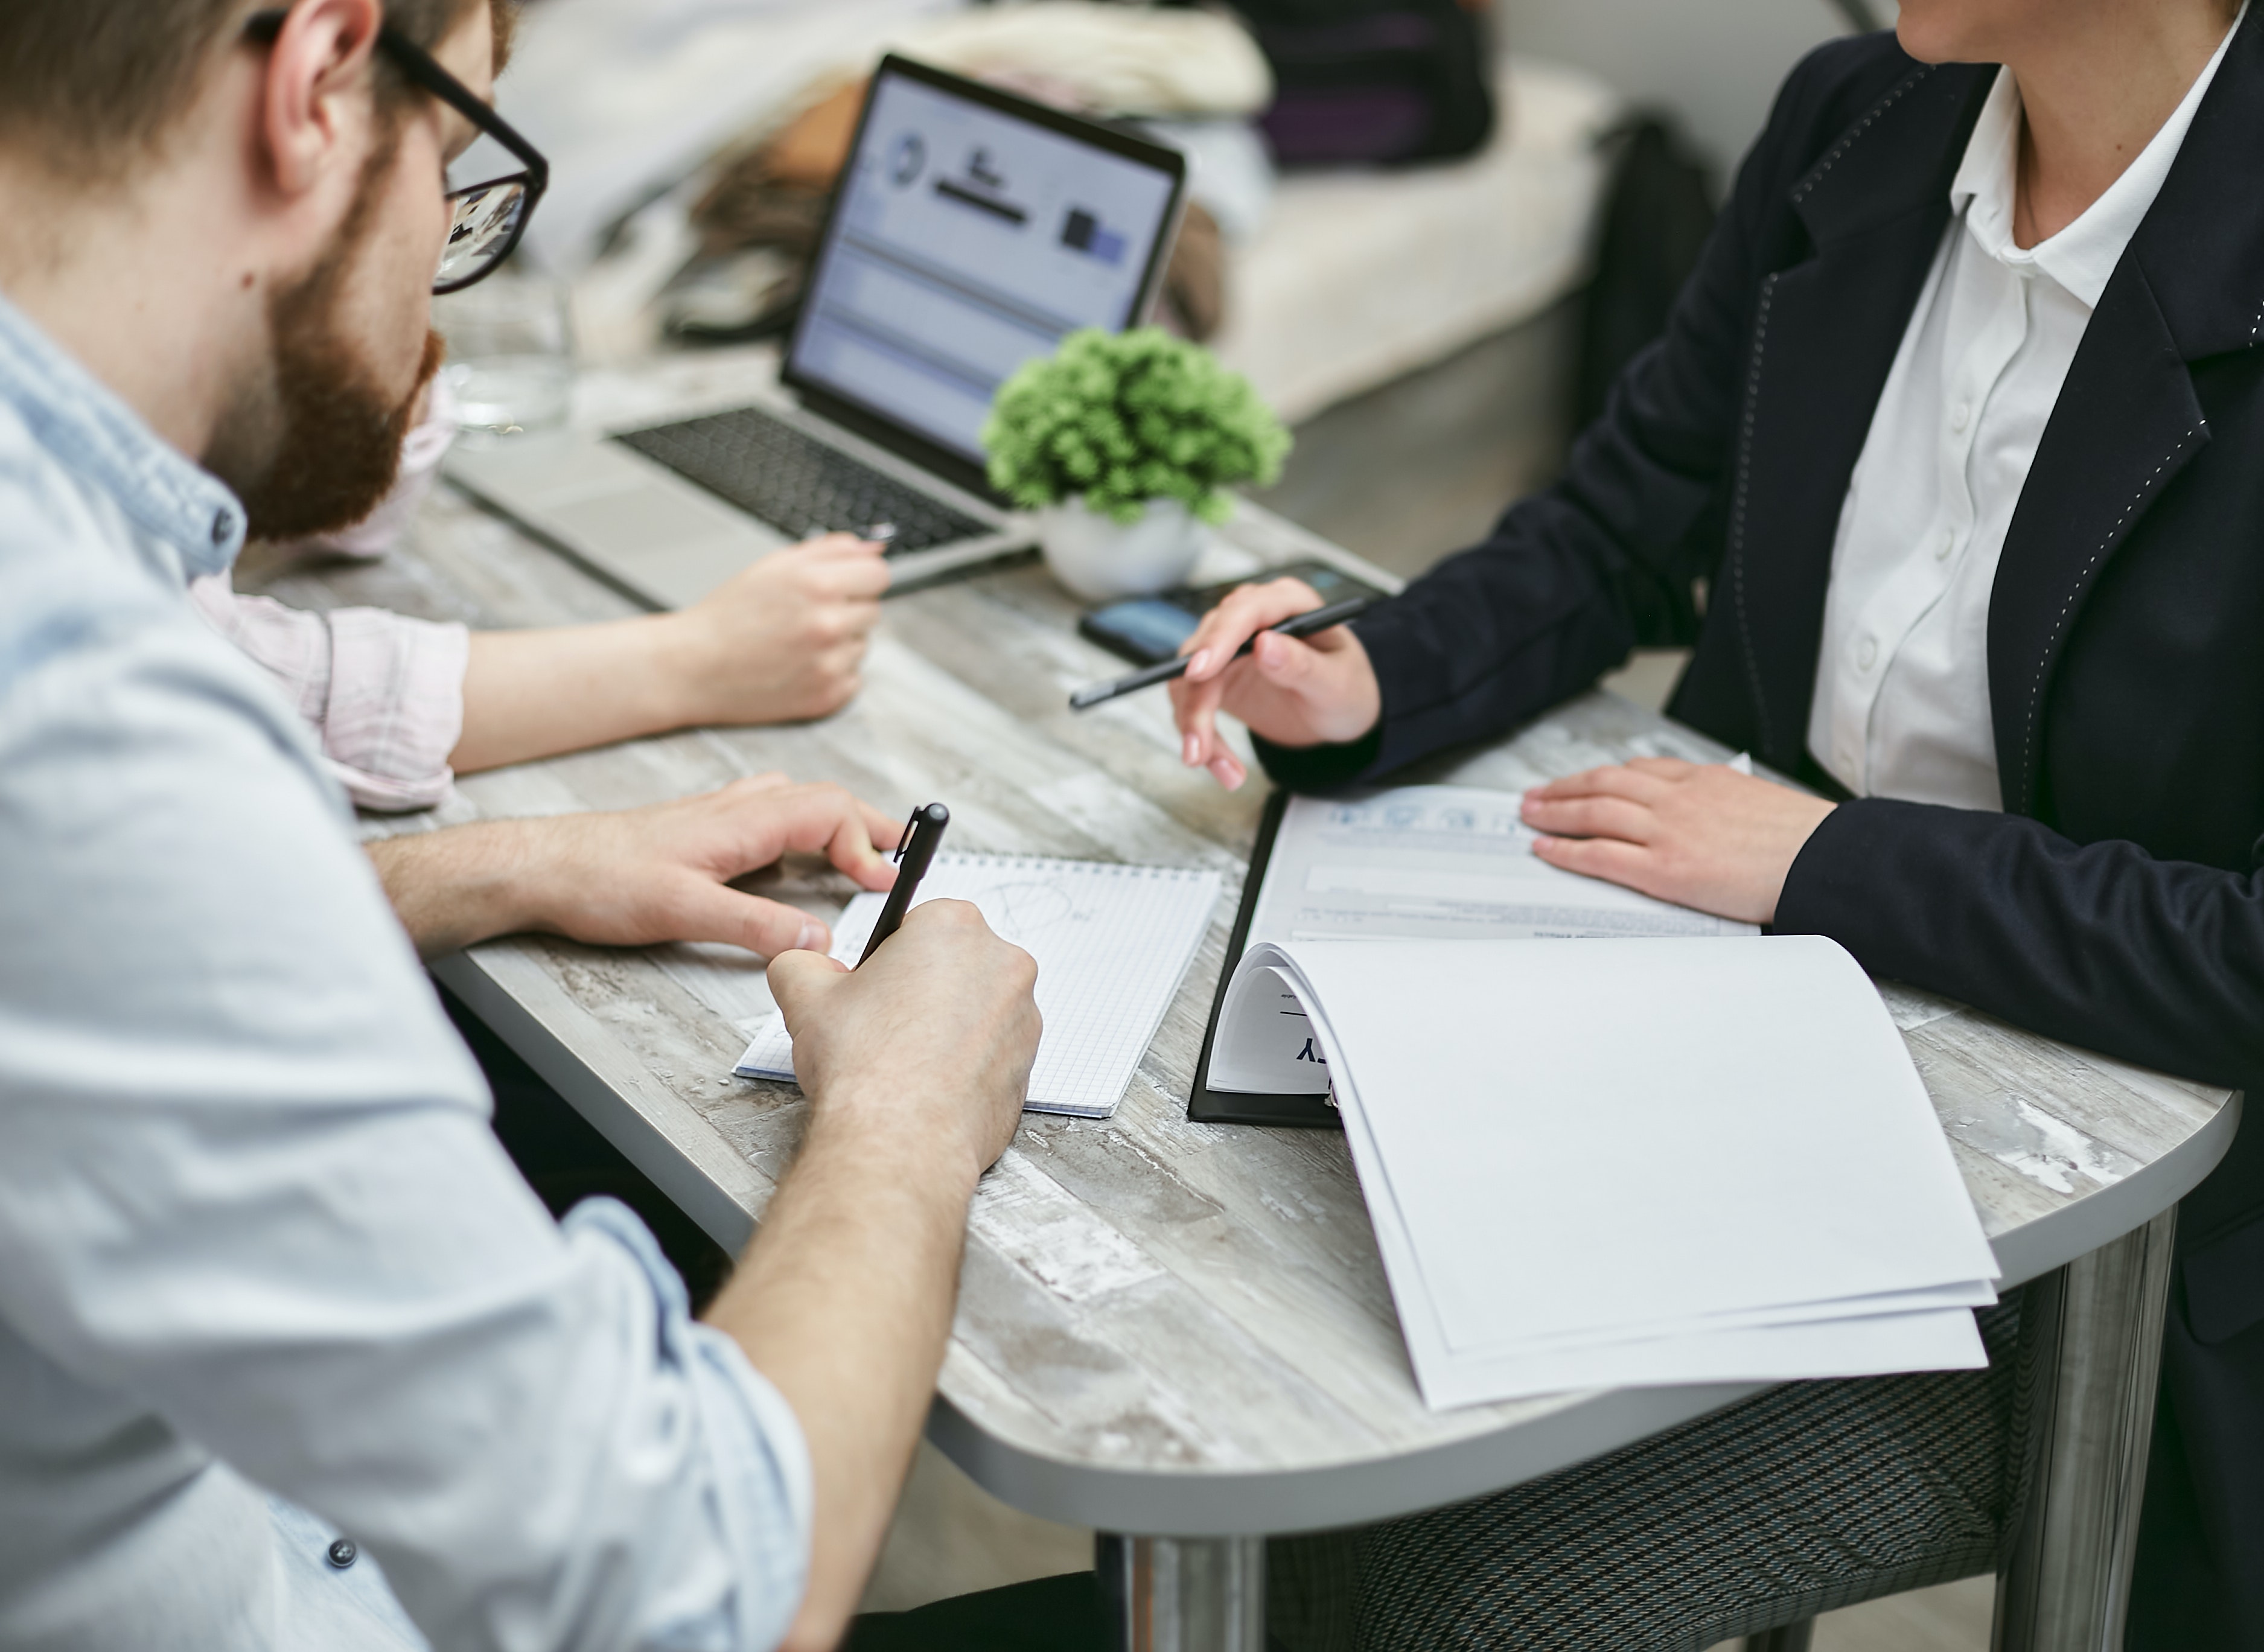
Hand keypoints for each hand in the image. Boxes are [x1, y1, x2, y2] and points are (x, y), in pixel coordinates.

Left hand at [373, 773, 904, 957]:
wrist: (541, 867)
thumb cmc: (600, 879)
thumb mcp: (684, 911)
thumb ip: (755, 926)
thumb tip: (819, 937)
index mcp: (742, 820)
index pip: (829, 811)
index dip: (867, 842)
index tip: (884, 881)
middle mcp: (736, 809)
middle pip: (823, 799)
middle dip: (869, 825)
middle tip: (904, 854)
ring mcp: (718, 817)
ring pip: (795, 802)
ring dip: (836, 821)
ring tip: (861, 851)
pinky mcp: (700, 832)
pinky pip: (768, 815)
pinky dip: (801, 827)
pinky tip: (791, 855)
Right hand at [672, 534, 890, 724]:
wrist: (692, 667)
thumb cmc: (730, 615)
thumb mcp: (774, 566)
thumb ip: (830, 551)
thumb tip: (876, 547)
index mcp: (817, 584)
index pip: (879, 574)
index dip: (860, 578)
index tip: (843, 586)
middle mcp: (828, 623)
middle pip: (873, 610)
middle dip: (846, 610)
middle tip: (804, 617)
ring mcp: (829, 664)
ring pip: (863, 645)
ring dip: (840, 644)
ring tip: (796, 644)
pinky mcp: (827, 696)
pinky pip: (854, 678)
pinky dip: (833, 674)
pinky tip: (798, 667)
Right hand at [767, 901, 1039, 1184]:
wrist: (899, 1141)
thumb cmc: (865, 1066)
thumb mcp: (805, 995)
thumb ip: (801, 963)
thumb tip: (806, 966)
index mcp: (954, 925)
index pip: (920, 925)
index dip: (890, 959)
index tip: (875, 985)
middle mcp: (1003, 963)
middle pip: (955, 964)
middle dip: (923, 988)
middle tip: (885, 1024)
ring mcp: (1025, 1016)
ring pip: (977, 1009)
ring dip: (947, 1026)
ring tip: (905, 1060)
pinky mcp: (1030, 1065)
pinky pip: (993, 1053)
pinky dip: (967, 1064)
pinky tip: (931, 1085)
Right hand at [1169, 577, 1381, 790]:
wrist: (1339, 715)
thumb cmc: (1347, 690)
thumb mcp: (1336, 683)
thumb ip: (1302, 665)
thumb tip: (1265, 644)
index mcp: (1287, 604)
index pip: (1243, 612)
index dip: (1218, 640)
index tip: (1199, 673)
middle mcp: (1252, 619)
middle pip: (1205, 649)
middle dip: (1198, 703)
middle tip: (1199, 749)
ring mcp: (1230, 648)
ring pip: (1189, 680)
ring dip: (1195, 726)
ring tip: (1225, 771)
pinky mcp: (1217, 676)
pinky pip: (1192, 702)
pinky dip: (1199, 735)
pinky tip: (1223, 765)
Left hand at [1519, 758, 1836, 924]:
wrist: (1823, 859)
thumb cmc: (1802, 839)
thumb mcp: (1757, 800)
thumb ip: (1721, 800)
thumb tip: (1706, 808)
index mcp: (1704, 779)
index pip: (1639, 770)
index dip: (1601, 777)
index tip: (1582, 782)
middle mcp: (1679, 798)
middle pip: (1605, 784)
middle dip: (1564, 788)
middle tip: (1536, 796)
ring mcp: (1668, 831)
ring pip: (1595, 812)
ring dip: (1555, 813)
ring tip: (1531, 817)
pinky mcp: (1665, 868)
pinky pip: (1601, 855)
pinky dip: (1568, 850)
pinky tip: (1546, 849)